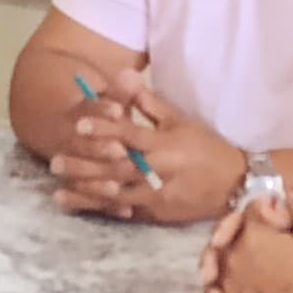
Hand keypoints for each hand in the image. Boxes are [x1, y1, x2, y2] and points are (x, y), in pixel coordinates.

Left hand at [50, 69, 243, 224]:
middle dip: (85, 167)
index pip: (131, 135)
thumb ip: (151, 105)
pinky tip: (81, 207)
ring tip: (59, 191)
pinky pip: (127, 213)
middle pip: (118, 169)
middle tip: (55, 162)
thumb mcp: (181, 121)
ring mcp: (159, 196)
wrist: (236, 184)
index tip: (79, 125)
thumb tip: (127, 77)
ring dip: (88, 193)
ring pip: (118, 196)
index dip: (105, 130)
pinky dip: (104, 210)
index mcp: (166, 145)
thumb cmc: (206, 148)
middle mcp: (161, 171)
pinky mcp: (158, 214)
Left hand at [198, 191, 292, 292]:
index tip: (279, 213)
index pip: (252, 209)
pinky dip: (226, 290)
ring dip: (224, 261)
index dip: (266, 207)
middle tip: (255, 236)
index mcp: (252, 234)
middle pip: (229, 236)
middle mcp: (232, 257)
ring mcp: (228, 284)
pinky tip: (235, 292)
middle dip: (240, 231)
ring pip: (218, 265)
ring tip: (236, 262)